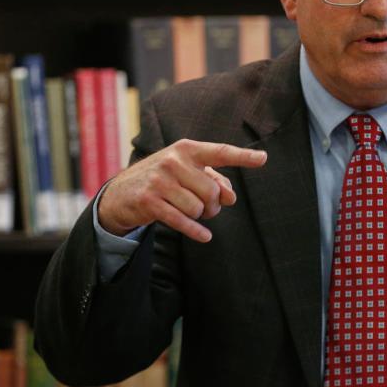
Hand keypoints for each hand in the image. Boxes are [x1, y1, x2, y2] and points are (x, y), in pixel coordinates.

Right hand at [97, 139, 267, 242]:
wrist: (122, 191)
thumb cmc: (165, 179)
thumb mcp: (188, 172)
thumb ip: (214, 180)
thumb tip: (230, 197)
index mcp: (187, 149)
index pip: (220, 152)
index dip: (243, 157)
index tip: (264, 159)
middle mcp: (173, 161)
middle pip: (212, 191)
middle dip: (213, 204)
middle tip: (206, 207)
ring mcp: (160, 181)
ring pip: (198, 208)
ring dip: (200, 216)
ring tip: (192, 212)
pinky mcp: (149, 201)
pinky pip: (182, 221)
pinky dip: (196, 231)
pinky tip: (205, 236)